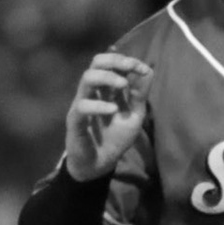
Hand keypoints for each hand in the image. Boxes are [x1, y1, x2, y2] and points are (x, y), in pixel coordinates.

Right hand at [64, 53, 151, 181]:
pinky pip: (82, 106)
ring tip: (123, 85)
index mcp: (107, 88)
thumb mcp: (134, 115)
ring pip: (87, 78)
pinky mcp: (75, 120)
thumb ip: (140, 95)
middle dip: (115, 61)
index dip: (127, 61)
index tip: (143, 69)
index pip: (112, 63)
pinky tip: (113, 110)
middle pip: (96, 63)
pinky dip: (99, 105)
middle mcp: (93, 92)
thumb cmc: (116, 138)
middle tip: (130, 67)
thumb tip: (148, 70)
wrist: (101, 164)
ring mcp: (82, 104)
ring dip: (107, 77)